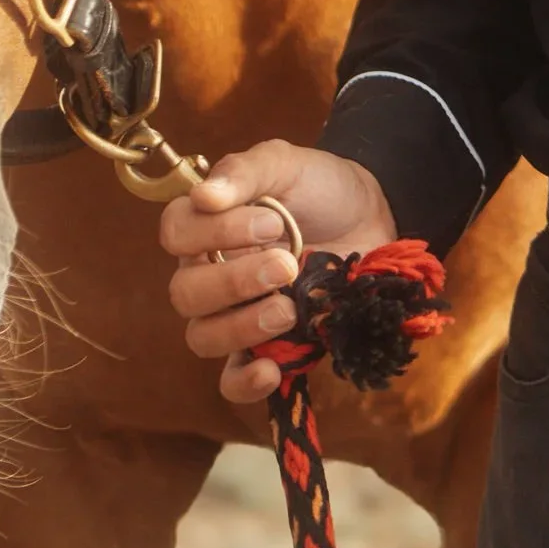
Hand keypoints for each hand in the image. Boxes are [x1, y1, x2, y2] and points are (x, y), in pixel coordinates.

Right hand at [162, 140, 398, 403]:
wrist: (373, 220)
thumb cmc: (321, 187)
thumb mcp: (287, 165)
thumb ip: (245, 172)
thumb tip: (203, 196)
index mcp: (207, 226)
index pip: (176, 234)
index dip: (213, 232)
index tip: (272, 223)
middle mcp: (210, 274)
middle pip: (185, 293)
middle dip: (234, 282)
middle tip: (286, 265)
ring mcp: (236, 315)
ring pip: (202, 337)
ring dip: (240, 326)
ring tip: (288, 309)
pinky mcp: (269, 348)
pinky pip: (231, 380)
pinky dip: (243, 382)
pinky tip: (270, 370)